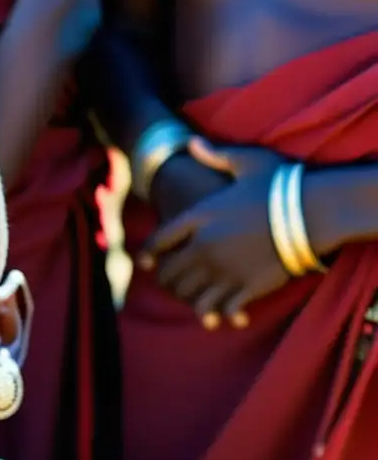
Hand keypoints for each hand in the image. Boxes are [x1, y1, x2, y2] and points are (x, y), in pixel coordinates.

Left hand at [141, 138, 287, 328]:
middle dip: (167, 281)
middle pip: (169, 274)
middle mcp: (203, 247)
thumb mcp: (247, 162)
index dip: (148, 253)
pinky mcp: (245, 288)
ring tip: (196, 302)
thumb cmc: (282, 184)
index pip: (158, 241)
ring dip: (190, 301)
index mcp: (199, 217)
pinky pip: (222, 310)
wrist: (313, 212)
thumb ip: (215, 156)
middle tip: (171, 284)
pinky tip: (227, 316)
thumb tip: (192, 143)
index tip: (146, 261)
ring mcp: (223, 270)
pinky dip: (221, 315)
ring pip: (190, 296)